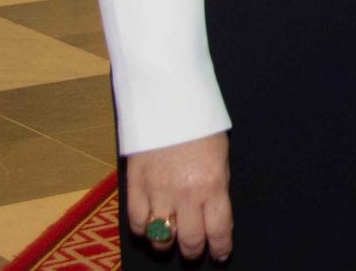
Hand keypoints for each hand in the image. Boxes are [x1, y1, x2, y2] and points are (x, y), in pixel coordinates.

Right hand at [125, 132, 233, 262]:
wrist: (168, 100)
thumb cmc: (200, 125)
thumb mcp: (220, 156)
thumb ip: (216, 187)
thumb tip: (213, 214)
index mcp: (213, 185)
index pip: (218, 230)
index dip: (219, 248)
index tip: (219, 255)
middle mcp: (186, 194)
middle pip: (189, 241)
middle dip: (193, 251)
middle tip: (193, 250)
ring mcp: (158, 192)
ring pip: (161, 239)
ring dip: (166, 245)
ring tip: (170, 241)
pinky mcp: (135, 186)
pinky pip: (137, 223)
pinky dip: (143, 231)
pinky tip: (149, 227)